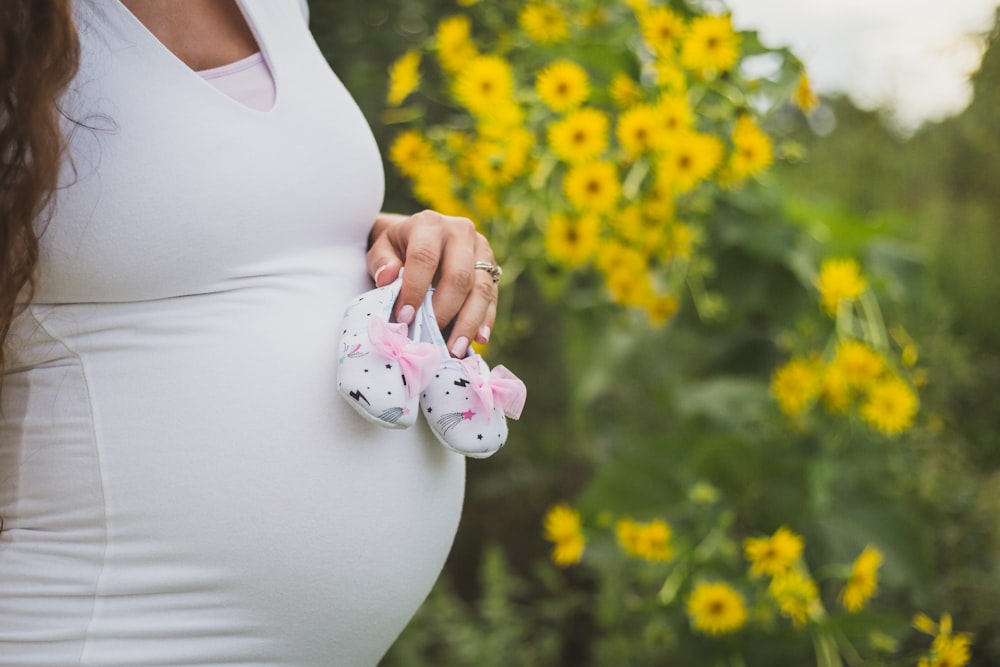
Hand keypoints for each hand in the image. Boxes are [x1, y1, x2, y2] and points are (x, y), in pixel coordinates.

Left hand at [366, 210, 497, 357]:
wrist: (418, 236)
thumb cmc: (396, 248)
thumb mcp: (380, 249)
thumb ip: (381, 263)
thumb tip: (388, 277)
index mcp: (429, 224)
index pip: (424, 257)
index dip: (415, 289)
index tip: (405, 318)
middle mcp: (460, 232)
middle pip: (459, 275)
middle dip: (446, 311)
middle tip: (433, 341)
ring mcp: (480, 249)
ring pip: (482, 288)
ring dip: (470, 322)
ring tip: (456, 349)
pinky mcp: (491, 267)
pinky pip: (493, 296)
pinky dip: (486, 319)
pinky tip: (479, 339)